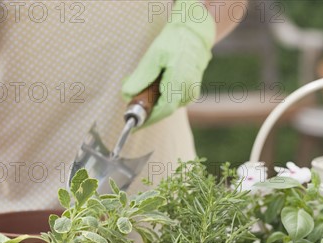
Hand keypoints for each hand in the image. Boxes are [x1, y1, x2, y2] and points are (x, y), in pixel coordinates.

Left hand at [122, 0, 215, 124]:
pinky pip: (172, 100)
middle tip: (129, 98)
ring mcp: (191, 93)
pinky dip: (159, 97)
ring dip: (151, 101)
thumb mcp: (154, 55)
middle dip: (146, 108)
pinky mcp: (190, 91)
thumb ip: (141, 77)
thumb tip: (127, 95)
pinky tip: (153, 84)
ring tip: (139, 86)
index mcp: (180, 82)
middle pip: (163, 110)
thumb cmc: (175, 41)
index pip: (163, 110)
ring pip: (167, 105)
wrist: (195, 35)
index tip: (133, 126)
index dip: (148, 120)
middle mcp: (188, 91)